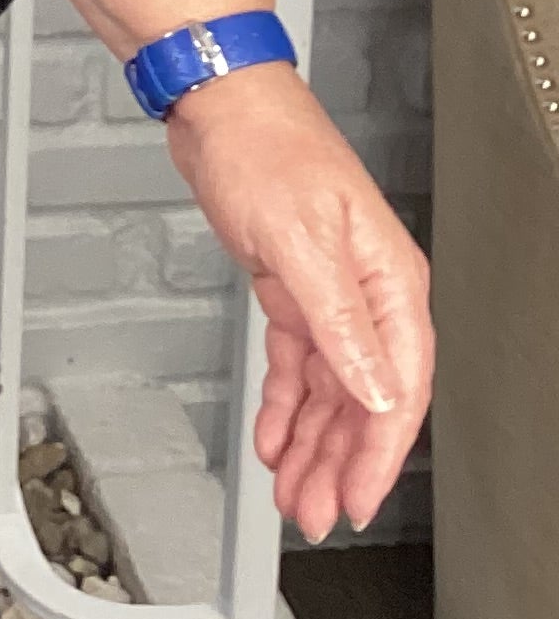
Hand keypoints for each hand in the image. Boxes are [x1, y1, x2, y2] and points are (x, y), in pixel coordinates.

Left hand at [161, 63, 431, 543]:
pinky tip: (273, 437)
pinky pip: (299, 364)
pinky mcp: (294, 288)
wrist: (219, 105)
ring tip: (292, 492)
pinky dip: (285, 405)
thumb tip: (379, 392)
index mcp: (390, 285)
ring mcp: (332, 294)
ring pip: (330, 392)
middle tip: (316, 513)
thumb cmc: (268, 149)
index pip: (399, 390)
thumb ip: (341, 324)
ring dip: (311, 445)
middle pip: (365, 402)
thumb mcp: (302, 242)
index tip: (359, 500)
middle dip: (341, 464)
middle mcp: (368, 294)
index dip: (380, 455)